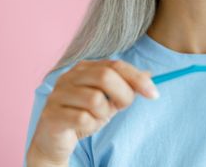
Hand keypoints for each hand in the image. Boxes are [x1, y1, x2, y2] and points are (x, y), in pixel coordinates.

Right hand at [26, 59, 158, 164]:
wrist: (55, 140)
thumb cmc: (84, 115)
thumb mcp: (109, 99)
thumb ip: (126, 86)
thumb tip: (149, 75)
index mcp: (84, 68)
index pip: (116, 65)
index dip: (137, 78)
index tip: (154, 94)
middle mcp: (69, 76)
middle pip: (105, 77)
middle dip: (123, 95)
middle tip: (122, 107)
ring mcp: (58, 94)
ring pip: (95, 100)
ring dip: (104, 114)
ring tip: (97, 118)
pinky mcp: (51, 114)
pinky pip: (83, 119)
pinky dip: (91, 125)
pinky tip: (85, 127)